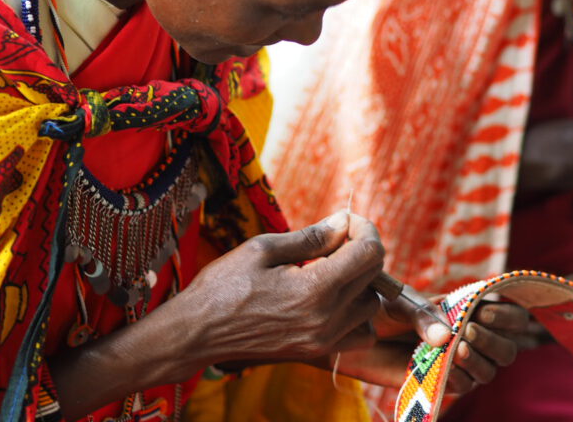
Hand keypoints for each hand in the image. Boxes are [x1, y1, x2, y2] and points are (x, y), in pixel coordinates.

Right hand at [177, 212, 385, 366]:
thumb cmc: (223, 286)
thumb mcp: (262, 248)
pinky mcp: (318, 351)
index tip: (345, 220)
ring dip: (361, 281)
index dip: (364, 228)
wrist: (197, 333)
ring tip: (330, 269)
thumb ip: (311, 237)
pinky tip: (333, 299)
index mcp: (315, 288)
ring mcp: (325, 339)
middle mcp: (327, 318)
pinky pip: (361, 332)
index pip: (370, 253)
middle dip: (361, 248)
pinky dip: (357, 313)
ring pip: (372, 304)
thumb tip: (344, 222)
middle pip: (374, 275)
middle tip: (334, 238)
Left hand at [334, 298, 527, 394]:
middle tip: (467, 331)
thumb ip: (425, 315)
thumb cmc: (380, 310)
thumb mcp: (402, 303)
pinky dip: (458, 378)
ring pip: (489, 371)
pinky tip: (445, 367)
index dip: (507, 315)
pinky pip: (462, 387)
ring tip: (457, 351)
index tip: (485, 311)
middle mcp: (469, 338)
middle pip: (507, 349)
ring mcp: (456, 363)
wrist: (353, 332)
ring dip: (479, 362)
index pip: (509, 316)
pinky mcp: (439, 382)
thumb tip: (448, 338)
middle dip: (493, 341)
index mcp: (468, 312)